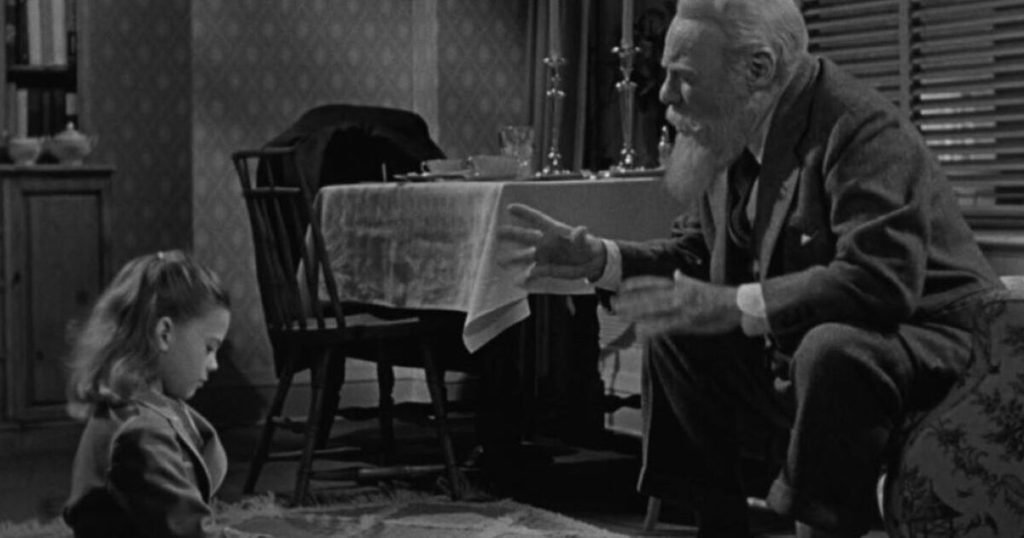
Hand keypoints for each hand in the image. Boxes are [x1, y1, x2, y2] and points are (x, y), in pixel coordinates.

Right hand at [497, 203, 606, 282]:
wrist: (591, 263)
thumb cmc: (588, 247)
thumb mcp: (585, 242)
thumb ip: (579, 237)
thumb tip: (581, 230)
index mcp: (554, 231)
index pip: (537, 220)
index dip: (524, 213)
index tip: (510, 208)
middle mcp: (545, 242)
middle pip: (525, 236)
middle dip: (511, 234)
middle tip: (497, 233)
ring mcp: (544, 256)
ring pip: (525, 256)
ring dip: (513, 258)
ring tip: (500, 261)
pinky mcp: (545, 269)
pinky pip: (532, 273)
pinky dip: (525, 278)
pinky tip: (516, 282)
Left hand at [613, 270, 740, 338]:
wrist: (739, 304)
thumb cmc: (720, 298)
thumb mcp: (700, 284)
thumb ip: (685, 281)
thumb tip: (676, 275)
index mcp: (681, 285)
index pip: (653, 282)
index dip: (636, 284)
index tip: (621, 285)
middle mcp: (679, 293)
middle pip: (648, 296)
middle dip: (629, 299)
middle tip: (613, 302)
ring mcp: (683, 308)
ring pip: (653, 309)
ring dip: (635, 312)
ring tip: (619, 315)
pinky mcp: (689, 322)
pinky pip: (666, 326)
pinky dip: (652, 328)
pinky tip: (641, 332)